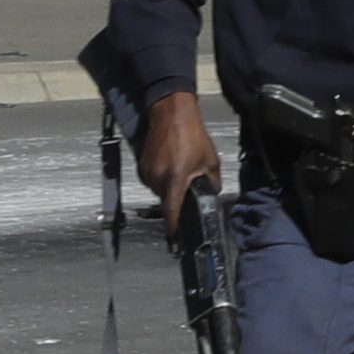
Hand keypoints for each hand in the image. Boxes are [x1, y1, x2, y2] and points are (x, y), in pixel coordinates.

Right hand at [135, 91, 222, 236]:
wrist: (171, 112)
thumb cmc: (193, 135)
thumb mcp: (210, 161)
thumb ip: (212, 184)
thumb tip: (210, 197)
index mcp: (175, 180)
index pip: (171, 214)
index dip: (174, 230)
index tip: (176, 241)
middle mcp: (157, 180)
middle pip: (166, 203)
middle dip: (177, 200)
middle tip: (188, 187)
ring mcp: (147, 173)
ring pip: (159, 192)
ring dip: (169, 188)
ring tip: (180, 170)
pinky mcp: (141, 166)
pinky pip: (153, 181)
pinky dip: (161, 179)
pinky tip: (171, 165)